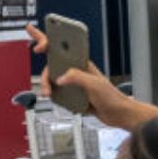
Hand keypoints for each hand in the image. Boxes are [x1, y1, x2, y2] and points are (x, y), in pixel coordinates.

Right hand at [25, 25, 150, 128]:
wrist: (118, 114)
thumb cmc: (112, 97)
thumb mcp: (94, 84)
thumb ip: (76, 77)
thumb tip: (60, 78)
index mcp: (82, 63)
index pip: (63, 48)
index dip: (49, 43)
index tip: (39, 45)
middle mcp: (76, 71)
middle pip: (53, 66)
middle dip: (45, 74)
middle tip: (43, 84)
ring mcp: (74, 83)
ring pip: (53, 81)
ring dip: (48, 87)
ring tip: (49, 95)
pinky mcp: (73, 95)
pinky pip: (57, 93)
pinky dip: (54, 96)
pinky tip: (56, 100)